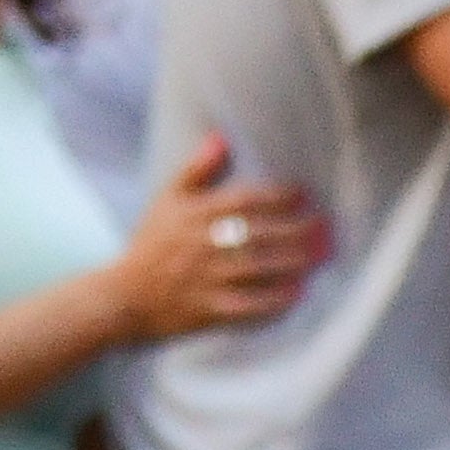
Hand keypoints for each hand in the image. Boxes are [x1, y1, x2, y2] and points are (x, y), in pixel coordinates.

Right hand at [114, 137, 326, 343]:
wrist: (123, 297)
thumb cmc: (151, 245)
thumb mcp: (167, 201)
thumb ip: (196, 170)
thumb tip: (221, 139)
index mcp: (195, 215)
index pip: (244, 200)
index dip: (277, 196)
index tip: (303, 194)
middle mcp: (203, 245)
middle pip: (259, 234)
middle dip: (297, 230)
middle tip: (326, 228)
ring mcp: (207, 279)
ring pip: (259, 268)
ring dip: (293, 263)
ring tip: (321, 256)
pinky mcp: (209, 311)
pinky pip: (249, 307)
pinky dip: (274, 301)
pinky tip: (298, 293)